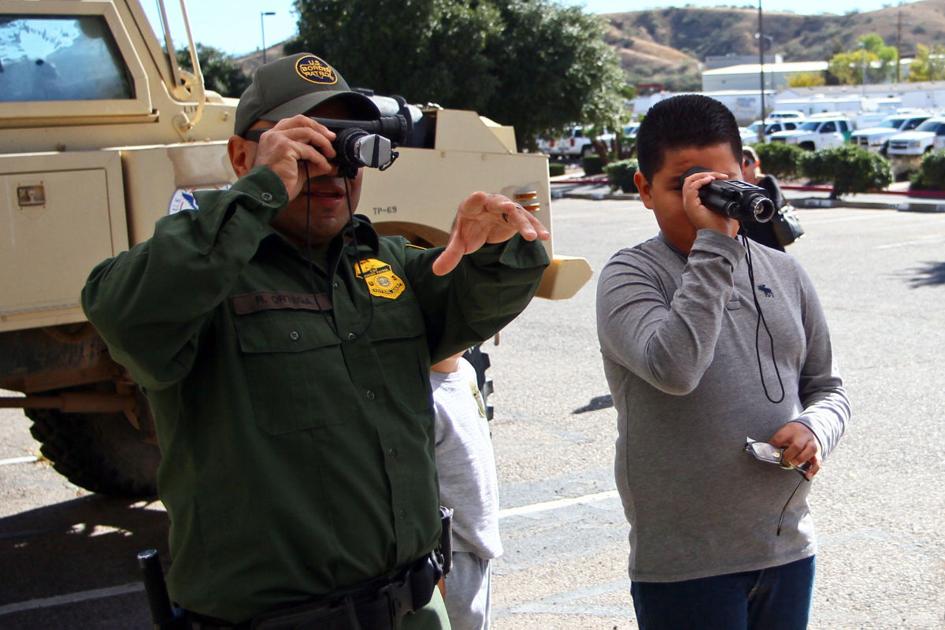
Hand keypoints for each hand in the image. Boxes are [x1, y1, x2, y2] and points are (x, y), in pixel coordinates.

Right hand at [252, 115, 336, 200]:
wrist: (266, 195)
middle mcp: (273, 134)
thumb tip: (328, 162)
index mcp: (272, 137)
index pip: (294, 122)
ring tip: (331, 154)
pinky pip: (309, 150)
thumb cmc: (278, 185)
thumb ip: (310, 162)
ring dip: (323, 143)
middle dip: (319, 129)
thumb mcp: (297, 169)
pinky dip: (320, 158)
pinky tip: (325, 167)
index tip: (325, 134)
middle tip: (332, 139)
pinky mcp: (284, 148)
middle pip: (301, 121)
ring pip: (308, 133)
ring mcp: (278, 139)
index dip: (312, 126)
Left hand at [431, 192, 549, 275]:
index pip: (473, 201)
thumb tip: (436, 272)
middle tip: (510, 208)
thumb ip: (450, 255)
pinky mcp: (516, 219)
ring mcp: (506, 210)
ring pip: (517, 214)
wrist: (480, 226)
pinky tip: (544, 236)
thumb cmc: (469, 229)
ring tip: (533, 237)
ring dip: (525, 225)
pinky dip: (536, 228)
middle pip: (499, 204)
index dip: (476, 199)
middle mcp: (490, 205)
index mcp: (472, 207)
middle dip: (505, 207)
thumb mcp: (459, 242)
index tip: (480, 196)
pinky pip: (527, 222)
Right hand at [680, 170, 738, 235]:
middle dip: (704, 173)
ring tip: (713, 176)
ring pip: (689, 181)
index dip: (706, 176)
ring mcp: (689, 204)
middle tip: (717, 175)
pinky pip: (692, 188)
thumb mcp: (722, 206)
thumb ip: (721, 196)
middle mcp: (689, 202)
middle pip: (690, 179)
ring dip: (702, 176)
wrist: (719, 236)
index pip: (694, 183)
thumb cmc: (719, 225)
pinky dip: (701, 181)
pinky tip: (710, 180)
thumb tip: (729, 186)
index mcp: (695, 202)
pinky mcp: (691, 205)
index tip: (721, 177)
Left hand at [769, 421, 821, 479]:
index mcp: (791, 430)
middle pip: (797, 445)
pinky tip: (807, 476)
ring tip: (793, 463)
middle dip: (789, 455)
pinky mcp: (817, 453)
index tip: (771, 451)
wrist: (807, 428)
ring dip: (800, 459)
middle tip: (784, 460)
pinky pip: (817, 462)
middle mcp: (803, 436)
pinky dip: (813, 470)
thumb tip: (767, 452)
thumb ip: (776, 442)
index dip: (774, 445)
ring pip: (810, 451)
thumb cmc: (791, 434)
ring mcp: (812, 444)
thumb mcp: (782, 432)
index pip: (780, 438)